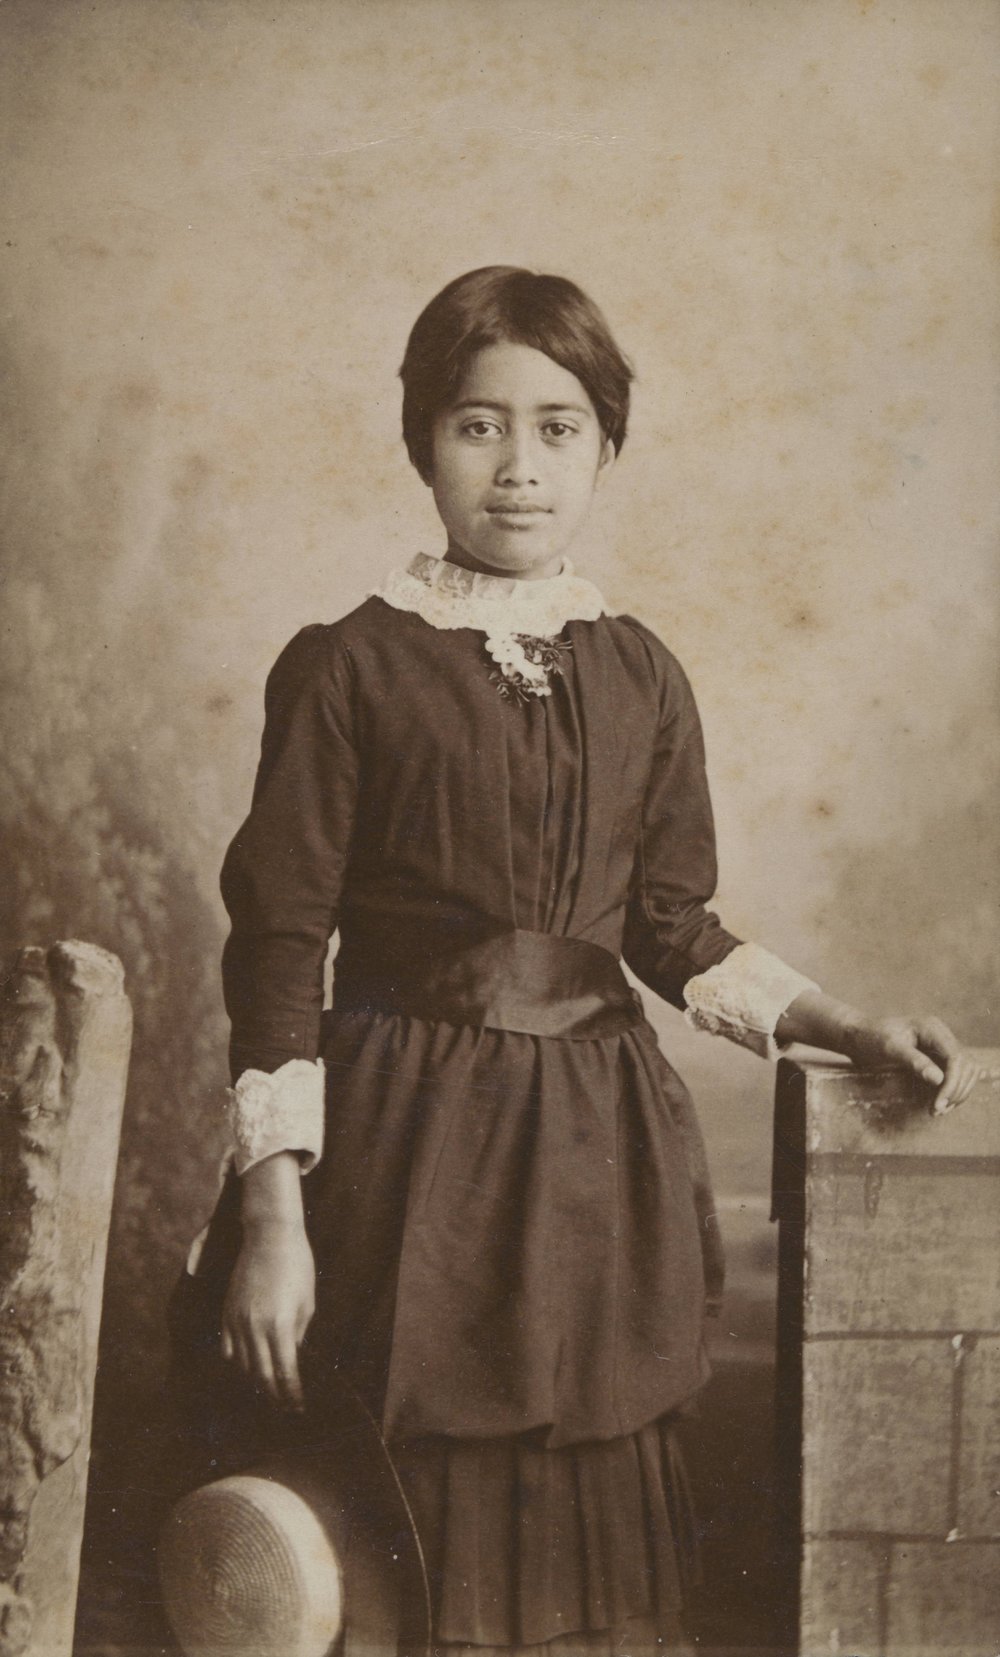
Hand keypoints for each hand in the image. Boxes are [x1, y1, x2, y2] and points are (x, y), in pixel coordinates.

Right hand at [221, 1219, 314, 1410]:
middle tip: (283, 1410)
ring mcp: (237, 1321)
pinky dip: (236, 1363)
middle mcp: (256, 1327)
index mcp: (281, 1326)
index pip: (285, 1373)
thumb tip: (291, 1356)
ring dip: (255, 1382)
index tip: (298, 1407)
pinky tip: (245, 1371)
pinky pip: (227, 1348)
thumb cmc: (297, 1265)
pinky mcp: (226, 1312)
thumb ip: (298, 1333)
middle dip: (274, 1397)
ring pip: (242, 1365)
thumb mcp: (308, 1302)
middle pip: (262, 1376)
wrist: (269, 1235)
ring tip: (266, 1394)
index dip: (292, 1394)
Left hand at [841, 1014, 984, 1113]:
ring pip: (966, 1072)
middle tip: (937, 1110)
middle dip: (956, 1090)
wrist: (859, 1037)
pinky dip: (953, 1091)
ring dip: (958, 1092)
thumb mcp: (888, 1049)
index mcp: (932, 1028)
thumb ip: (913, 1061)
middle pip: (966, 1065)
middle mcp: (941, 1036)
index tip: (939, 1104)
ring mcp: (941, 1047)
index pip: (956, 1057)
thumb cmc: (870, 1039)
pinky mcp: (938, 1058)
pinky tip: (940, 1105)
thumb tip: (938, 1079)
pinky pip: (956, 1076)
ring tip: (938, 1110)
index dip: (952, 1083)